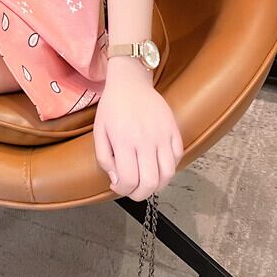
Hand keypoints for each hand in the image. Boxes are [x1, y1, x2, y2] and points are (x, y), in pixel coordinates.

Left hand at [93, 56, 183, 200]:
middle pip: (150, 182)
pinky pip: (178, 158)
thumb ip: (104, 159)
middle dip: (140, 194)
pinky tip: (157, 165)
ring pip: (168, 174)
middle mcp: (145, 140)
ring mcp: (163, 135)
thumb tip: (116, 180)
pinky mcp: (174, 130)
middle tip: (133, 191)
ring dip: (157, 185)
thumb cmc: (112, 107)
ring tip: (146, 181)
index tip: (118, 186)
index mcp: (124, 140)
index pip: (129, 180)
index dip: (123, 190)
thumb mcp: (99, 132)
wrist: (130, 82)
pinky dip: (169, 168)